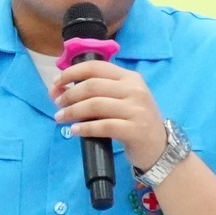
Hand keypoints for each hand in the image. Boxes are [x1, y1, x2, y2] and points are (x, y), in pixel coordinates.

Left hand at [51, 60, 166, 171]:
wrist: (159, 147)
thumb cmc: (135, 121)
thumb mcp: (123, 100)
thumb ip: (98, 92)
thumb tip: (60, 90)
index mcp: (130, 78)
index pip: (96, 67)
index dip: (72, 72)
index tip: (56, 82)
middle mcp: (134, 90)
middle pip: (92, 86)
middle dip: (69, 94)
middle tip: (57, 104)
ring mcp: (136, 110)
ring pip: (95, 105)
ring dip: (73, 111)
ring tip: (60, 117)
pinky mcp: (135, 130)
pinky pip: (103, 126)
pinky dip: (85, 128)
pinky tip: (75, 130)